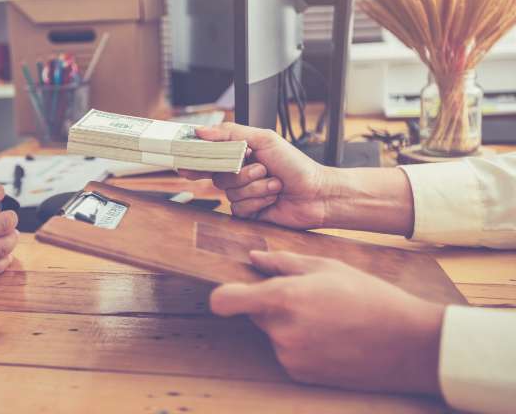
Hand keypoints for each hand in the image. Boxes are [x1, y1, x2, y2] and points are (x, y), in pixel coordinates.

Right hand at [181, 123, 333, 228]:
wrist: (317, 194)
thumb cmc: (296, 166)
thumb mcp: (265, 139)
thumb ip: (231, 133)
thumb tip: (202, 131)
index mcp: (241, 155)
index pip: (210, 156)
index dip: (197, 160)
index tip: (185, 163)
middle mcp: (240, 175)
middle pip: (219, 176)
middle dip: (243, 174)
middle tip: (262, 169)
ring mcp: (244, 194)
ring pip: (230, 193)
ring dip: (256, 188)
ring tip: (275, 185)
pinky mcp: (249, 213)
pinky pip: (239, 209)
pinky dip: (257, 202)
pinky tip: (272, 199)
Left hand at [211, 251, 444, 394]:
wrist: (408, 345)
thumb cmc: (370, 297)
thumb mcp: (327, 266)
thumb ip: (283, 262)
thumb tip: (253, 258)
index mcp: (284, 298)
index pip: (225, 301)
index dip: (222, 295)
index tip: (227, 292)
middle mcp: (280, 330)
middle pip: (254, 312)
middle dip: (270, 303)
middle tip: (307, 297)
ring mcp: (289, 355)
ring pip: (271, 331)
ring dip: (287, 323)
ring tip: (326, 317)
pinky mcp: (299, 373)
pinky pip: (285, 351)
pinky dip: (299, 343)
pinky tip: (329, 336)